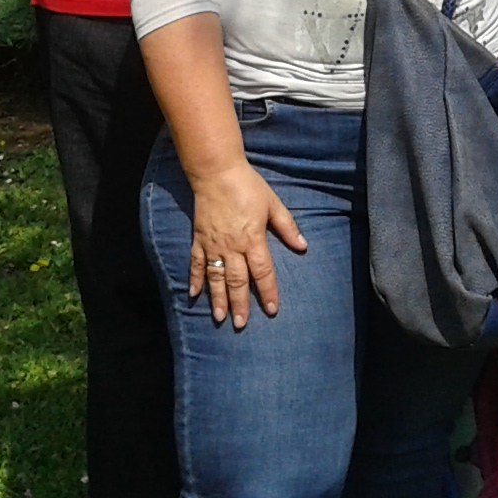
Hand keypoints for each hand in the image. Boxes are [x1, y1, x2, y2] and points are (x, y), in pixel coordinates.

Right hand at [186, 161, 306, 328]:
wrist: (217, 173)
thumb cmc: (248, 187)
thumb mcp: (273, 204)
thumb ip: (287, 227)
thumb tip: (303, 246)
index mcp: (252, 239)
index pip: (262, 272)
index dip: (268, 291)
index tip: (271, 309)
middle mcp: (232, 246)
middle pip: (237, 281)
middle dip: (240, 304)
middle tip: (241, 324)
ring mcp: (213, 244)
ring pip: (216, 277)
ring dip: (218, 299)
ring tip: (220, 318)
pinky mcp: (199, 239)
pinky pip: (196, 263)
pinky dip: (194, 280)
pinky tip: (194, 295)